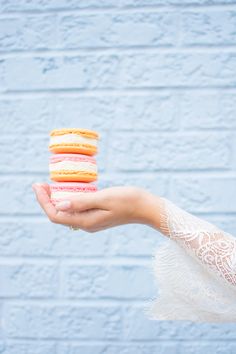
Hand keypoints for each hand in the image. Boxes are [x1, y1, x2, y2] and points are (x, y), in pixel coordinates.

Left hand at [32, 183, 161, 232]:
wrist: (146, 208)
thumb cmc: (128, 200)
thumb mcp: (104, 198)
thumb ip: (82, 202)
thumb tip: (60, 205)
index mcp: (86, 221)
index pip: (56, 214)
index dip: (43, 201)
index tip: (37, 185)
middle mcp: (86, 224)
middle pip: (59, 215)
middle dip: (46, 200)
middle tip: (40, 184)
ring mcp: (91, 221)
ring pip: (66, 213)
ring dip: (56, 200)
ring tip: (49, 186)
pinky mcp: (96, 216)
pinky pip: (76, 210)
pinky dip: (67, 200)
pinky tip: (67, 191)